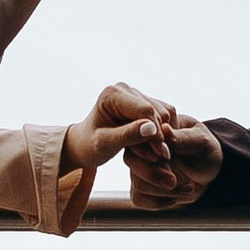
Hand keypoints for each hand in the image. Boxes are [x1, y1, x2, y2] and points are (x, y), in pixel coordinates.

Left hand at [61, 83, 182, 181]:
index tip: (162, 155)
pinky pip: (163, 117)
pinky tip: (152, 148)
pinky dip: (162, 133)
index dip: (156, 133)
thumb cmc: (90, 146)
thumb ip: (126, 136)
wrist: (86, 144)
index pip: (145, 110)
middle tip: (158, 160)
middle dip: (159, 137)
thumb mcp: (104, 144)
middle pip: (156, 112)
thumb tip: (151, 129)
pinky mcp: (144, 102)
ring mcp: (136, 95)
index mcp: (113, 94)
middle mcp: (126, 89)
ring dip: (161, 136)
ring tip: (153, 156)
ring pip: (163, 114)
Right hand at [126, 113, 222, 209]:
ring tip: (188, 187)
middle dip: (153, 174)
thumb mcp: (201, 141)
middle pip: (131, 160)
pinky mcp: (141, 186)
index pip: (138, 133)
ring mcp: (140, 167)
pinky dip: (159, 201)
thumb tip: (165, 130)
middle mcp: (142, 147)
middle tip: (174, 180)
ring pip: (137, 183)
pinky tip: (175, 196)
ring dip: (164, 191)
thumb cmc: (205, 150)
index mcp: (154, 128)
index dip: (149, 147)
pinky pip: (139, 198)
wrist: (211, 173)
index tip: (167, 156)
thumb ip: (183, 137)